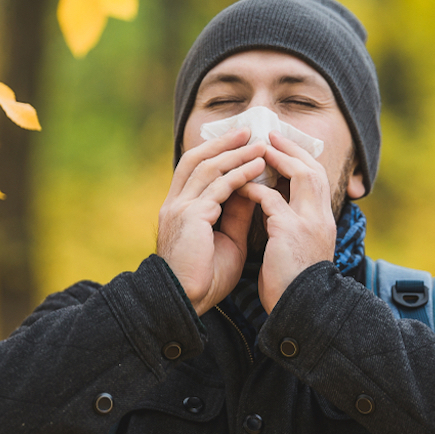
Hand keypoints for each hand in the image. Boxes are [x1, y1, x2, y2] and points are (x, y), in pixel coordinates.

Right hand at [157, 128, 266, 315]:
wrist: (186, 303)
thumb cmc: (205, 278)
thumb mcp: (227, 239)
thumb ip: (236, 213)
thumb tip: (253, 190)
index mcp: (179, 209)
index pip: (195, 169)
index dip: (216, 152)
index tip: (240, 141)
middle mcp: (175, 204)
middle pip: (197, 159)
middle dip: (223, 143)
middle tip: (248, 130)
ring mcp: (180, 209)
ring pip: (208, 168)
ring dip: (235, 154)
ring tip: (260, 144)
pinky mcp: (191, 217)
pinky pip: (218, 188)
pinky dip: (239, 174)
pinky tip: (257, 166)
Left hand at [235, 131, 335, 311]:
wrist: (302, 312)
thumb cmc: (294, 288)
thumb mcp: (298, 254)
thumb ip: (292, 232)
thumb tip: (277, 219)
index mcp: (323, 224)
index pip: (318, 181)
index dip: (301, 161)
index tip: (283, 150)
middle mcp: (321, 219)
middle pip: (314, 170)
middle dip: (293, 150)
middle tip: (270, 136)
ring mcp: (308, 222)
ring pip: (301, 174)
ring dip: (278, 159)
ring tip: (257, 150)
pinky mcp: (289, 230)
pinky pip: (270, 198)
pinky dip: (254, 189)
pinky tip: (240, 185)